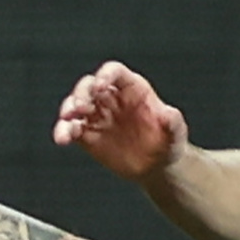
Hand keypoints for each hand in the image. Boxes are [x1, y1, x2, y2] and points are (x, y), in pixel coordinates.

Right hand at [51, 60, 188, 184]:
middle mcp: (111, 98)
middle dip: (82, 93)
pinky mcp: (87, 135)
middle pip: (89, 85)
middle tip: (81, 107)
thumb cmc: (168, 143)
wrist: (156, 166)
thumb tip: (169, 114)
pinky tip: (63, 139)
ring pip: (75, 105)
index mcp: (132, 89)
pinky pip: (71, 129)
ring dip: (68, 109)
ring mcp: (97, 116)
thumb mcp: (176, 133)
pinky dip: (64, 131)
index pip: (114, 72)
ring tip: (67, 120)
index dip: (105, 75)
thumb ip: (173, 122)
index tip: (100, 87)